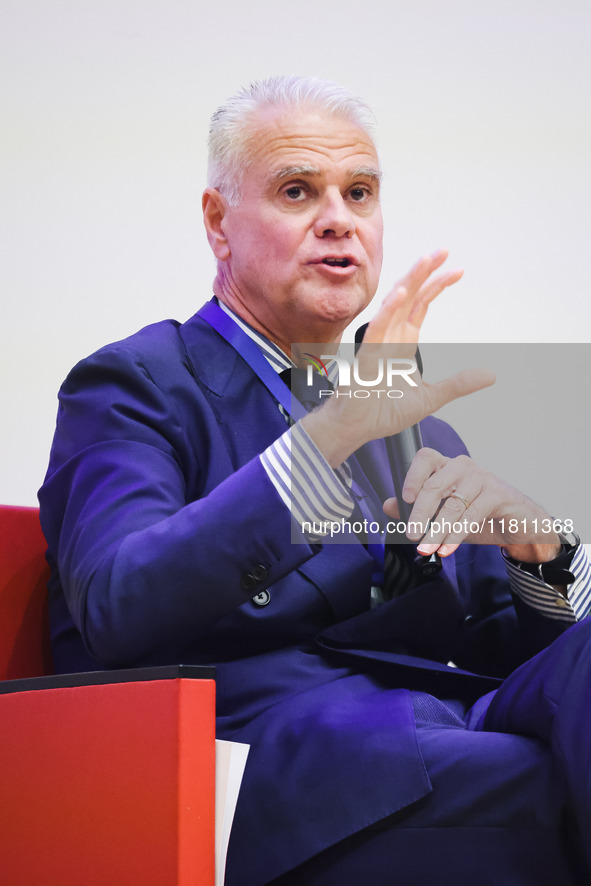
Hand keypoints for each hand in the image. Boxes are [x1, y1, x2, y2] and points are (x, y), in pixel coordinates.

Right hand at [302, 250, 494, 465]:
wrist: (356, 428)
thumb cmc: (382, 411)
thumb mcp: (431, 397)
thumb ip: (458, 383)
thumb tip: (489, 374)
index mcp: (402, 343)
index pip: (421, 306)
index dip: (437, 286)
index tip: (458, 269)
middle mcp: (390, 338)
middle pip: (409, 297)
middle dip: (425, 272)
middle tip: (442, 251)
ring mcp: (377, 345)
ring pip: (393, 306)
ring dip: (409, 282)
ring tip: (424, 261)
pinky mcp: (367, 358)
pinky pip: (377, 331)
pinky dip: (388, 312)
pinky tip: (400, 295)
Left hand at [383, 448, 560, 558]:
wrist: (520, 526)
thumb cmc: (482, 516)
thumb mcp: (446, 515)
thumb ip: (418, 508)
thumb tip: (389, 505)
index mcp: (448, 467)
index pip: (425, 458)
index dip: (412, 476)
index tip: (405, 499)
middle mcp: (464, 467)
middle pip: (435, 484)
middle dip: (420, 513)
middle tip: (412, 534)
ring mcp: (482, 478)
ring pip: (452, 504)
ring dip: (437, 530)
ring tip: (427, 547)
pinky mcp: (498, 494)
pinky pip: (471, 515)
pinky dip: (455, 536)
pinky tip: (446, 548)